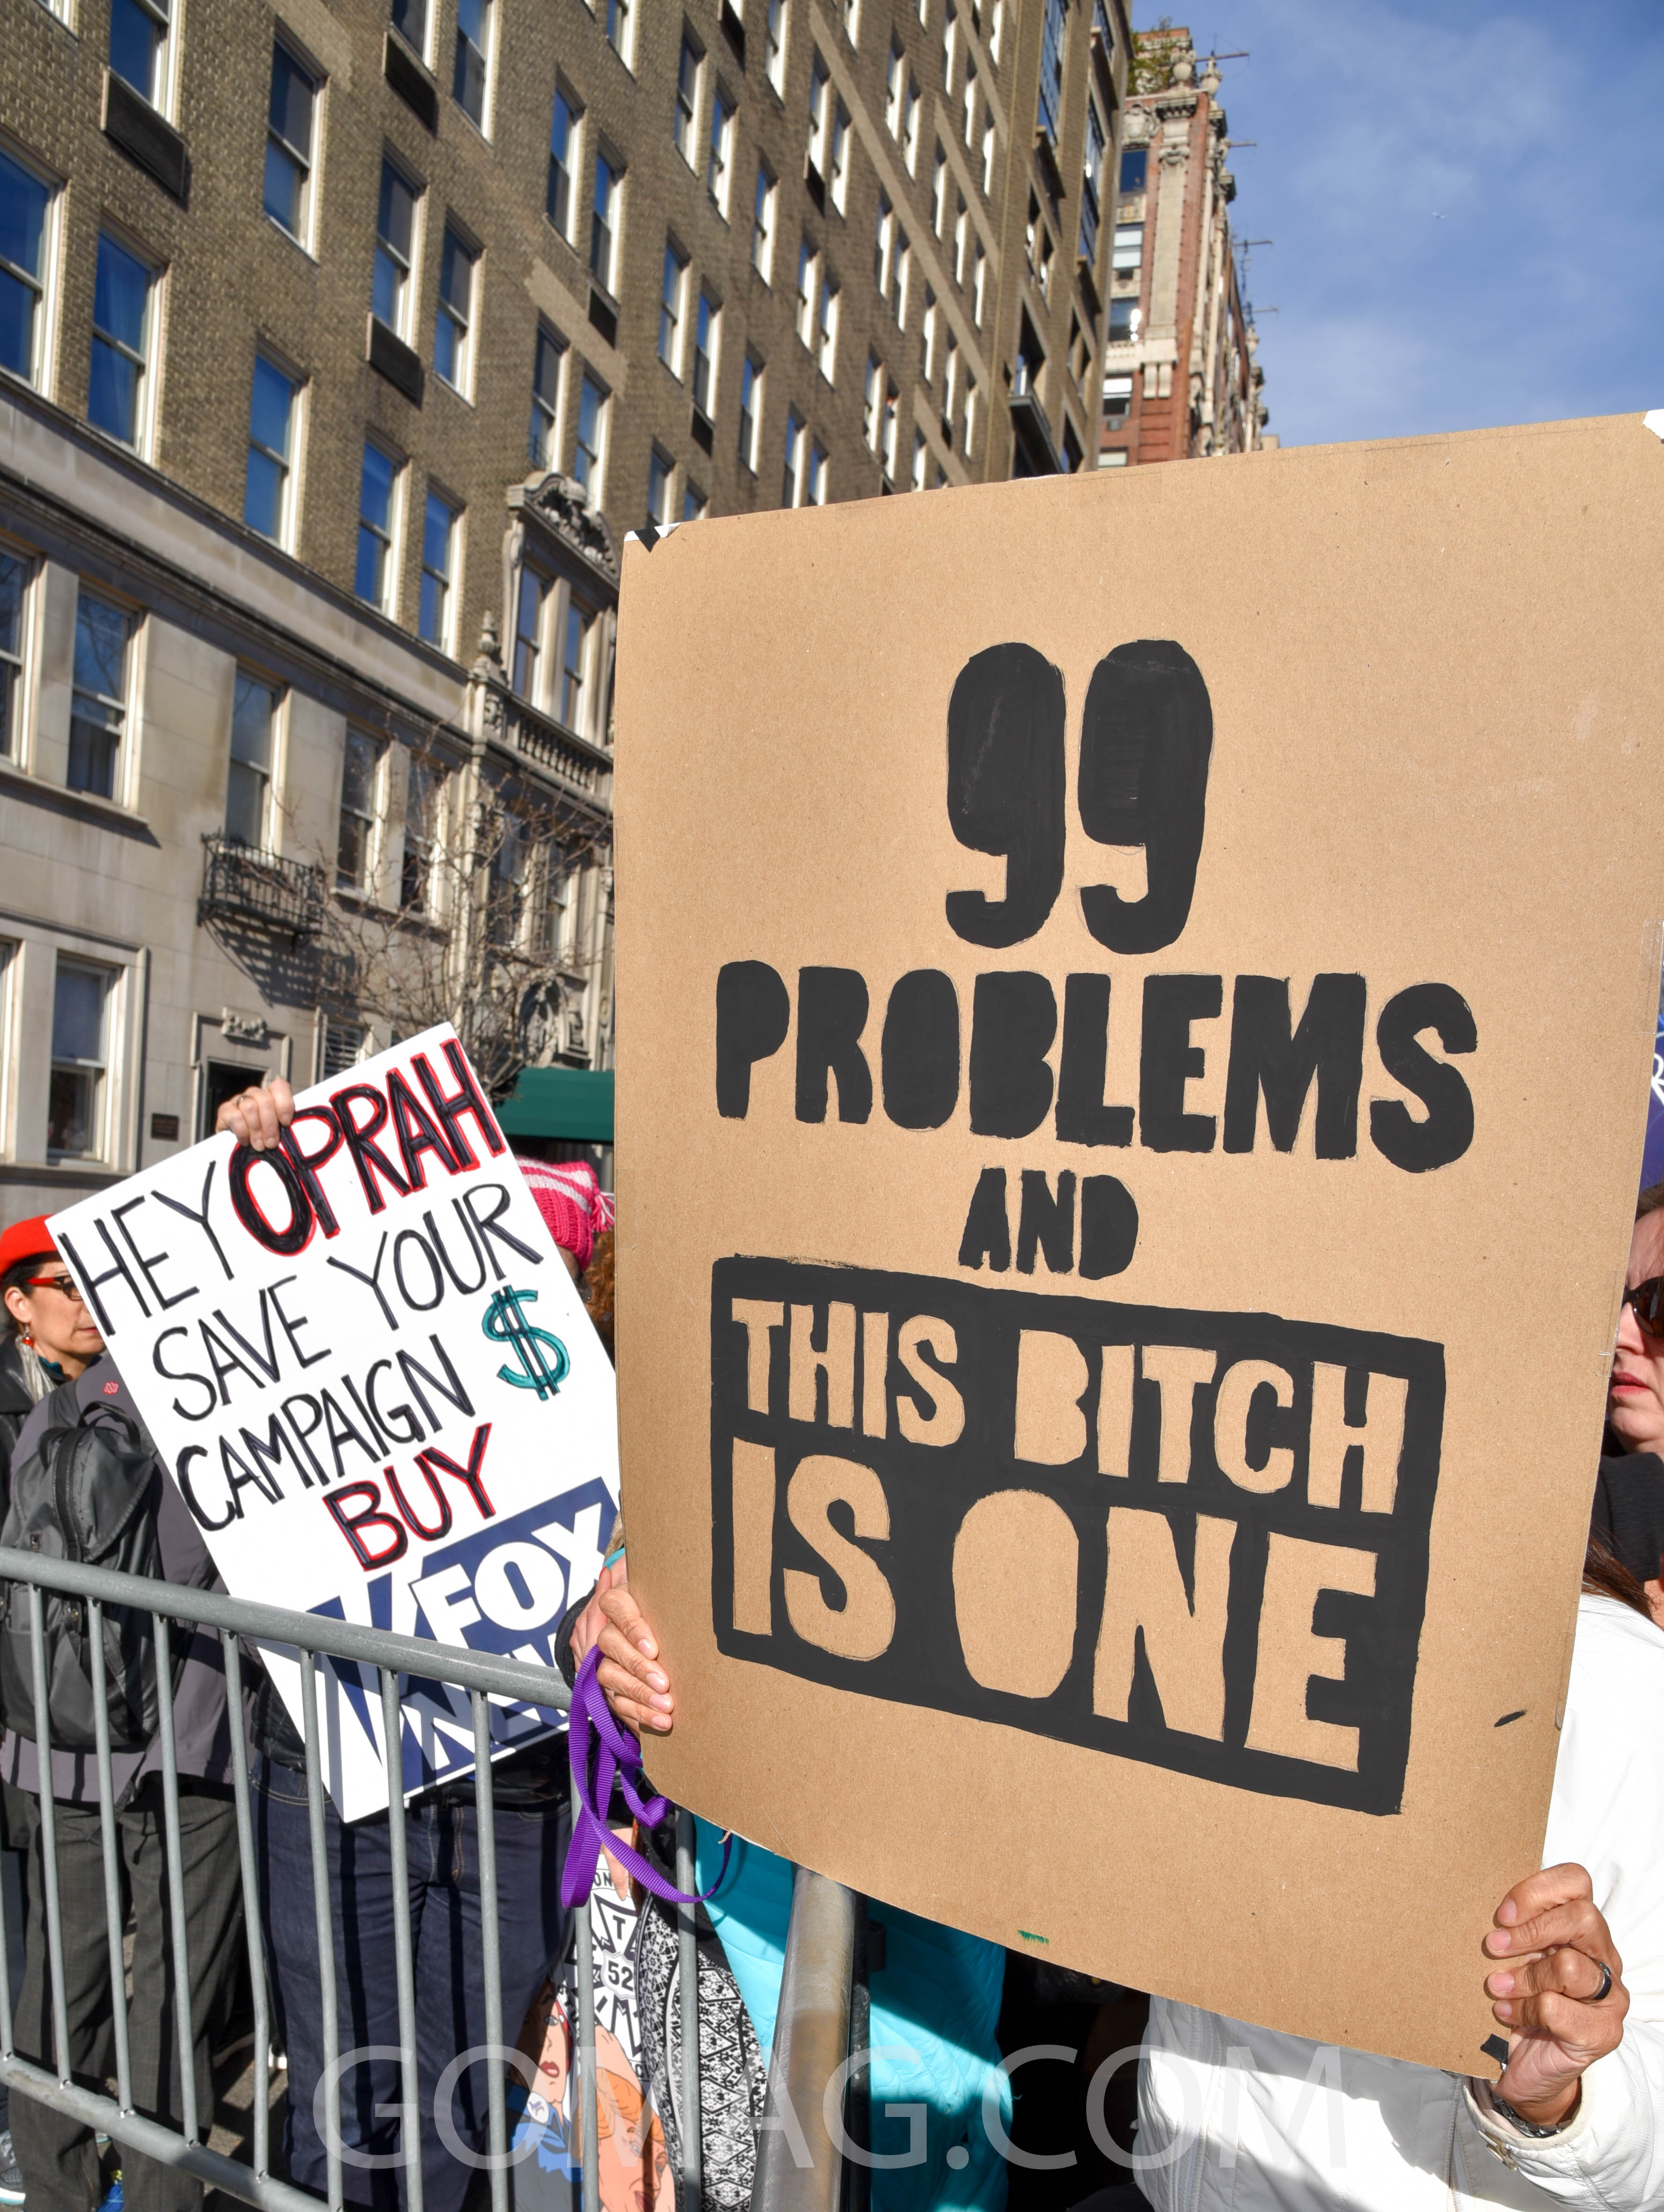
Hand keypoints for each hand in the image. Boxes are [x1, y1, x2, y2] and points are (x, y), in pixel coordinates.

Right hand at [215, 1076, 294, 1151]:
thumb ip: (286, 1126)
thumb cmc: (263, 1139)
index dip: (284, 1104)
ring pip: (250, 1107)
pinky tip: (245, 1141)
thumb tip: (292, 1129)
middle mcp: (255, 1094)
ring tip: (259, 1146)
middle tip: (271, 1143)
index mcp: (271, 1095)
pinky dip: (242, 1131)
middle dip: (270, 1125)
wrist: (235, 1148)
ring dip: (256, 1130)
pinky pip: (235, 1116)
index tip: (286, 1123)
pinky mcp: (225, 1110)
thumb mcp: (278, 1132)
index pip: (279, 1086)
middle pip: (265, 1100)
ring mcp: (239, 1100)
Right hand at [571, 1556, 673, 1734]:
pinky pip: (616, 1702)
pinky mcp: (606, 1686)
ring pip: (610, 1677)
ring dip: (639, 1696)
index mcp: (617, 1601)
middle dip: (638, 1668)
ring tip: (667, 1710)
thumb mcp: (657, 1589)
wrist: (633, 1625)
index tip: (654, 1647)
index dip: (633, 1627)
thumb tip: (659, 1561)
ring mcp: (601, 1659)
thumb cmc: (656, 1605)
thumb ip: (661, 1578)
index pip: (615, 1606)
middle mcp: (604, 1629)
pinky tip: (659, 1725)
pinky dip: (638, 1716)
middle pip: (611, 1646)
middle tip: (665, 1684)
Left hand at [1483, 1863, 1626, 2125]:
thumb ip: (1509, 1928)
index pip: (1576, 1882)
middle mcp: (1604, 1956)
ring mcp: (1609, 1996)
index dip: (1537, 1891)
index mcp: (1582, 1927)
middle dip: (1531, 1930)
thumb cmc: (1518, 1999)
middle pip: (1582, 1917)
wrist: (1528, 2066)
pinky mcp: (1602, 2032)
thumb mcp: (1513, 1955)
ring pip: (1571, 1965)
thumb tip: (1466, 1899)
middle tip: (1493, 1946)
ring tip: (1496, 1986)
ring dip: (1525, 1975)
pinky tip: (1506, 2013)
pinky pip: (1558, 2009)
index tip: (1501, 1914)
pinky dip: (1524, 2009)